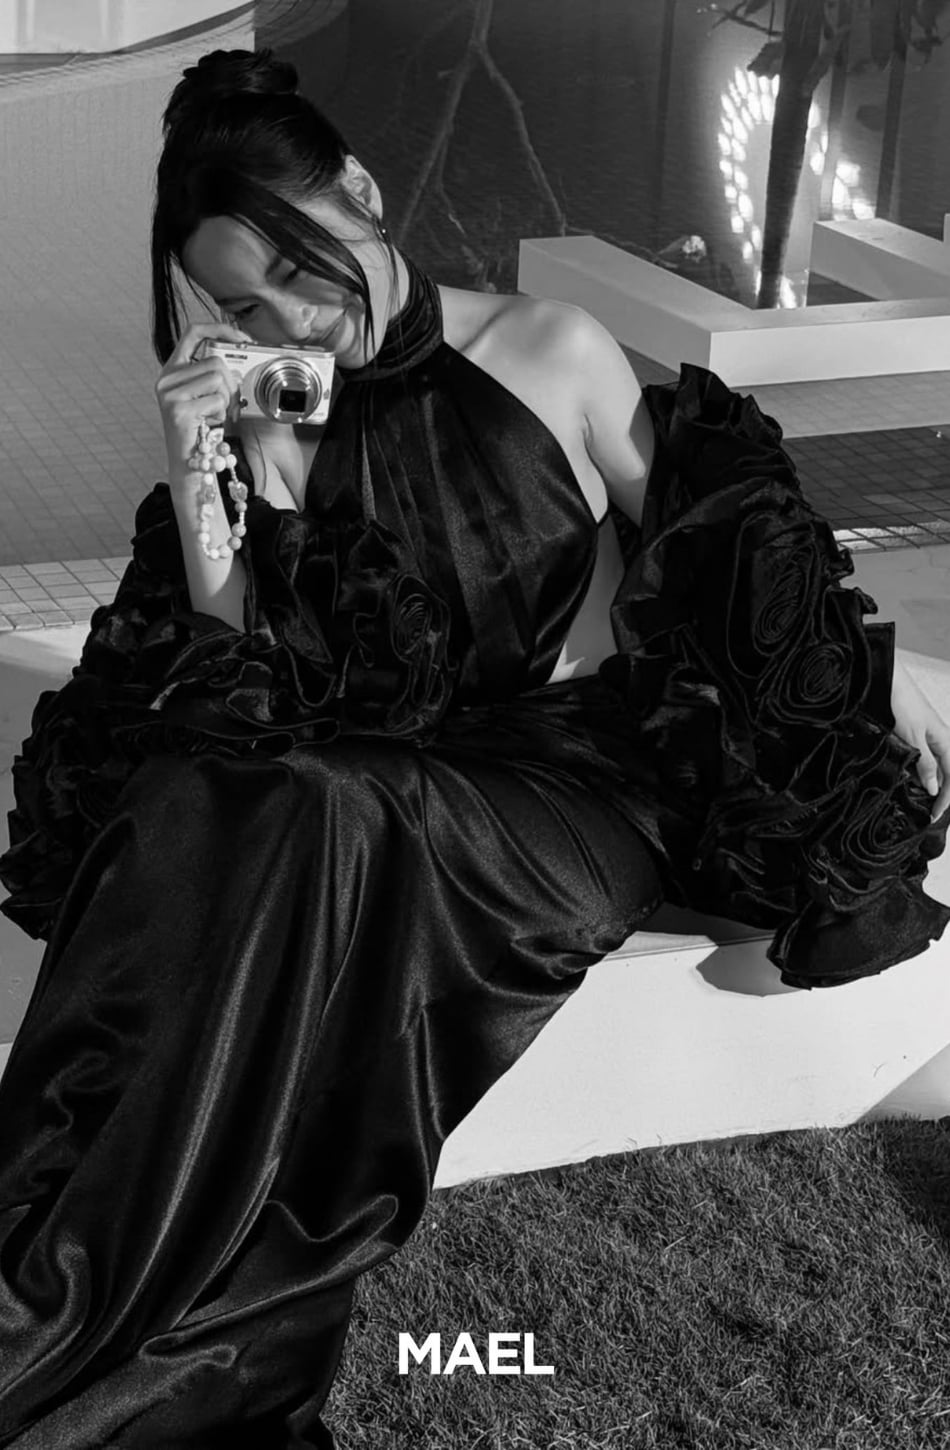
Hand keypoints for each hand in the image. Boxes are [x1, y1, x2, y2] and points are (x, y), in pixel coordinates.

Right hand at [154, 321, 251, 484]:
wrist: (189, 464)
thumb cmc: (202, 430)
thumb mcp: (206, 396)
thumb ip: (215, 375)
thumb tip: (240, 360)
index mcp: (172, 370)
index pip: (193, 333)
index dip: (219, 328)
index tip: (241, 337)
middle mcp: (166, 378)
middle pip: (214, 361)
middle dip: (231, 383)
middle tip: (231, 404)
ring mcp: (170, 394)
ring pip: (217, 379)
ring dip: (227, 400)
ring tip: (216, 415)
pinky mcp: (179, 410)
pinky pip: (217, 400)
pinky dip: (222, 413)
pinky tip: (210, 424)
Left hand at [890, 658, 949, 822]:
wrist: (887, 681)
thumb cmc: (901, 703)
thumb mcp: (913, 737)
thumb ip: (924, 763)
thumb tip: (933, 788)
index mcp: (946, 741)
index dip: (946, 798)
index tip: (935, 815)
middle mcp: (940, 740)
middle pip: (948, 774)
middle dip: (943, 794)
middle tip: (930, 813)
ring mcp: (929, 737)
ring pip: (937, 768)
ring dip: (932, 785)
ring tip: (922, 802)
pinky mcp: (916, 735)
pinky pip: (926, 759)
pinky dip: (922, 772)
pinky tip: (913, 780)